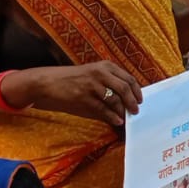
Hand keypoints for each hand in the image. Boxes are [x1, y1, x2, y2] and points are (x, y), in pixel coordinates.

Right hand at [5, 61, 142, 126]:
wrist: (48, 82)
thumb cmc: (72, 79)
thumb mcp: (93, 74)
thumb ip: (109, 83)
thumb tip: (127, 99)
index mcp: (105, 66)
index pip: (128, 78)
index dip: (137, 91)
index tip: (140, 100)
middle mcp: (101, 73)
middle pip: (125, 88)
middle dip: (133, 102)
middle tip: (136, 111)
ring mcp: (92, 85)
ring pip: (115, 100)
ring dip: (122, 110)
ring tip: (125, 117)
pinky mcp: (83, 97)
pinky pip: (103, 109)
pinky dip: (112, 116)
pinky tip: (116, 120)